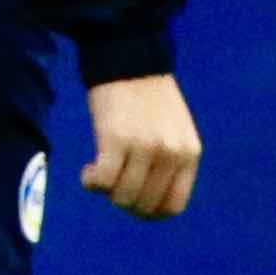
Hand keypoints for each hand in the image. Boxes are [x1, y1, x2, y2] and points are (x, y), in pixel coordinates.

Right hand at [81, 72, 202, 219]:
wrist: (128, 61)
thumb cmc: (146, 98)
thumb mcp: (172, 131)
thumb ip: (169, 161)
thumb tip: (146, 198)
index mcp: (189, 154)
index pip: (172, 205)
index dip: (148, 213)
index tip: (130, 202)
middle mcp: (171, 154)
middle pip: (144, 204)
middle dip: (123, 202)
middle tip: (110, 185)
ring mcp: (145, 148)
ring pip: (123, 196)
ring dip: (106, 192)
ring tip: (97, 174)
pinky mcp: (116, 140)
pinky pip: (103, 180)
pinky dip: (91, 183)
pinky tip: (87, 171)